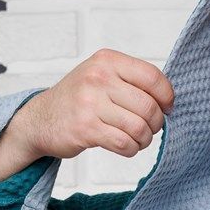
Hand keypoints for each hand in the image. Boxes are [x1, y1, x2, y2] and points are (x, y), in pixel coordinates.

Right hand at [12, 47, 175, 162]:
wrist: (40, 119)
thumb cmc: (79, 99)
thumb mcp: (101, 75)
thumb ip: (132, 81)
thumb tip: (169, 100)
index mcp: (107, 60)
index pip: (152, 76)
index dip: (166, 97)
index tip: (166, 108)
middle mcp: (98, 77)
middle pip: (148, 106)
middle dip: (156, 123)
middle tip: (149, 128)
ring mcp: (90, 103)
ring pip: (138, 128)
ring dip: (144, 139)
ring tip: (137, 139)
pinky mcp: (85, 128)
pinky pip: (124, 143)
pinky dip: (131, 149)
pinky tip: (125, 146)